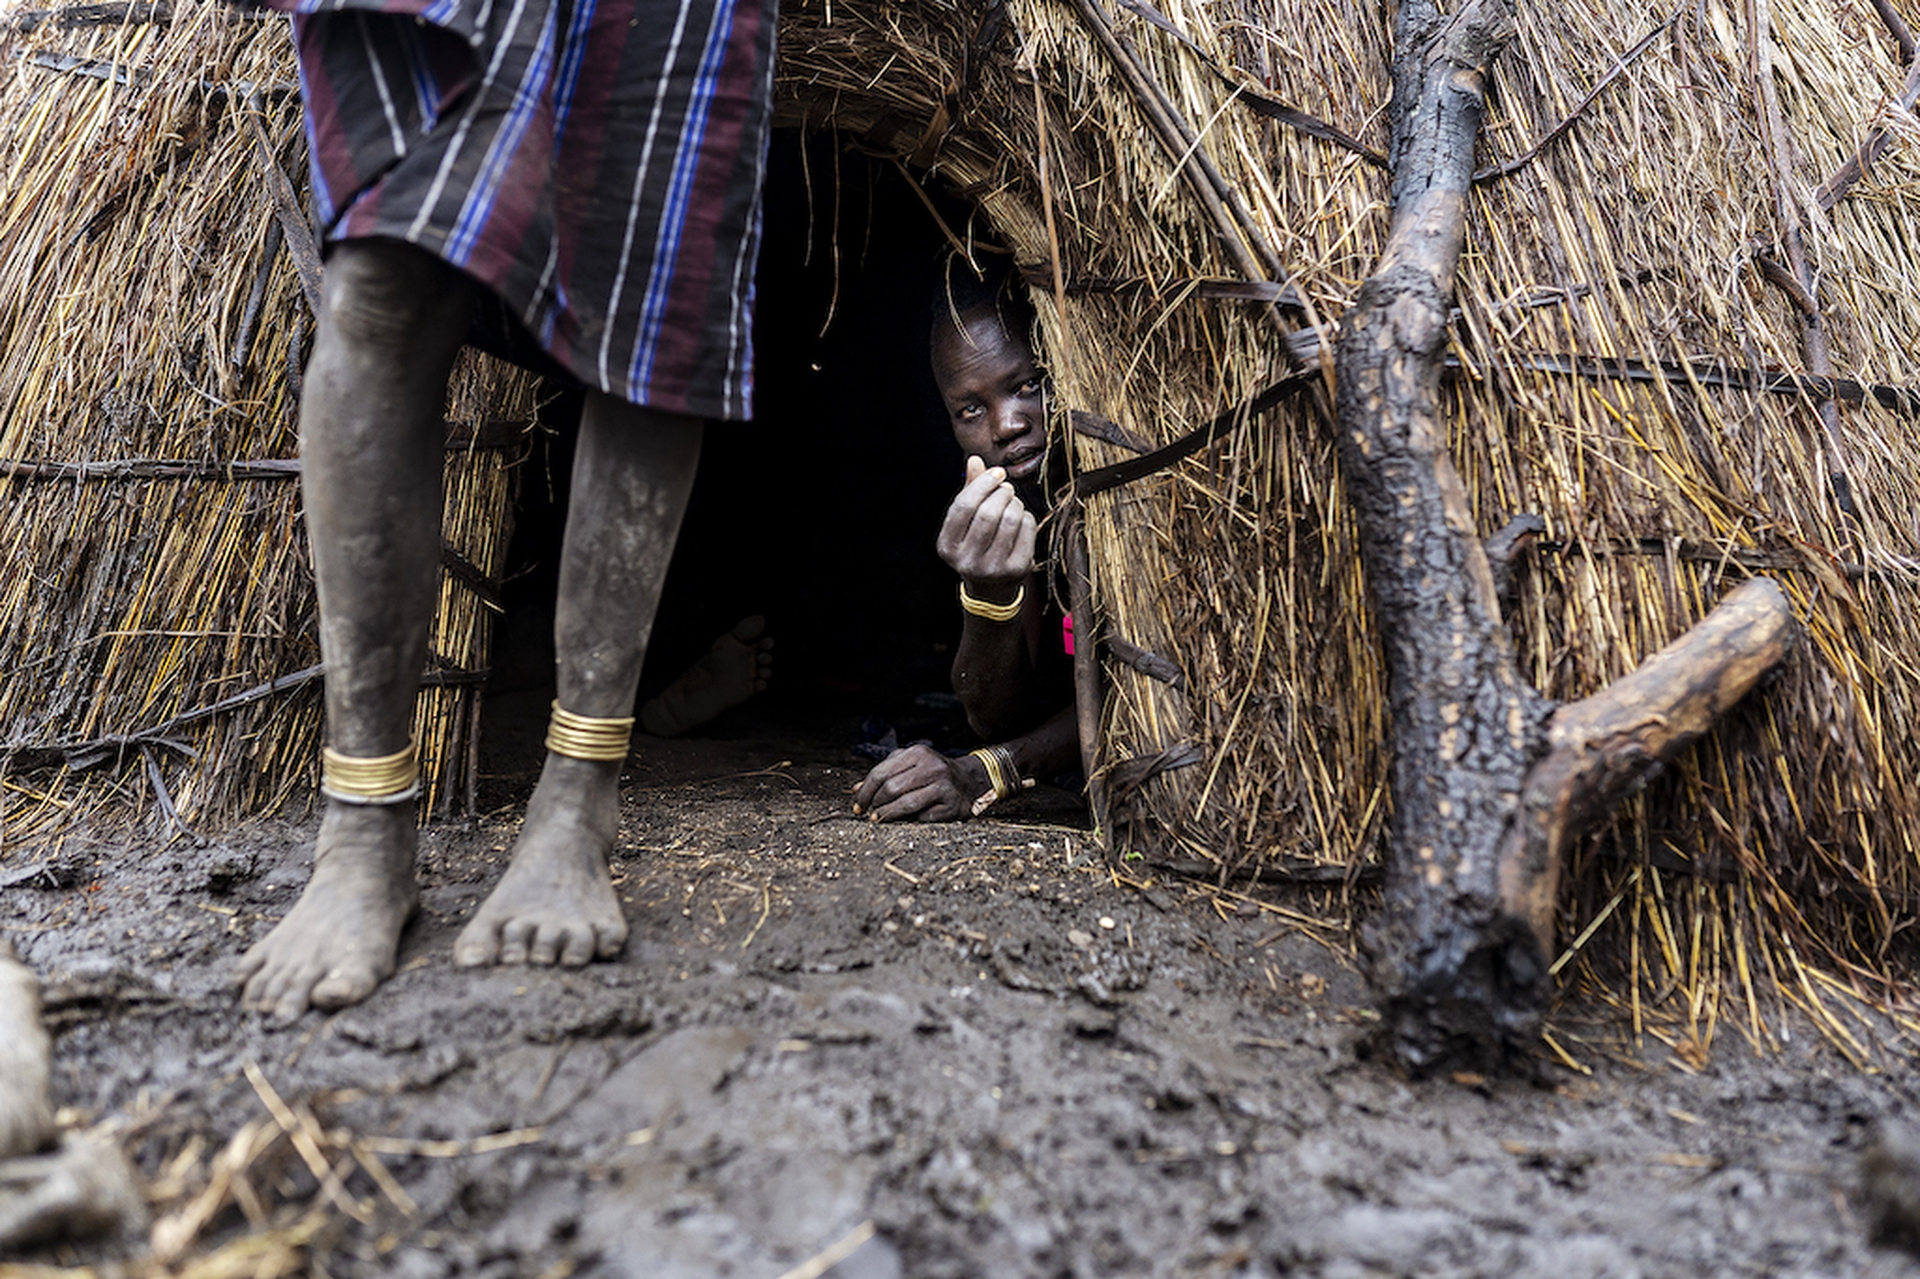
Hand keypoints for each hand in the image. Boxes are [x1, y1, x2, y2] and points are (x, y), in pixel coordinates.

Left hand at [852, 745, 988, 822]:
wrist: (970, 781)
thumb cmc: (933, 774)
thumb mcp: (910, 766)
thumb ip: (884, 774)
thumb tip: (855, 790)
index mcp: (918, 753)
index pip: (881, 772)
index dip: (865, 791)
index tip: (857, 805)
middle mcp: (932, 766)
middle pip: (891, 788)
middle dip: (875, 803)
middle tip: (869, 813)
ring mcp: (943, 785)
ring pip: (906, 804)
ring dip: (887, 814)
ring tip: (879, 819)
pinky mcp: (951, 805)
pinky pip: (923, 817)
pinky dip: (910, 820)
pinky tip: (905, 820)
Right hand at [936, 456, 1036, 588]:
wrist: (991, 588)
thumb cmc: (976, 544)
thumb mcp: (966, 521)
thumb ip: (969, 490)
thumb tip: (974, 460)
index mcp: (947, 546)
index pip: (964, 506)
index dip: (983, 484)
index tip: (997, 473)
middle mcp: (967, 561)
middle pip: (989, 512)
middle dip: (1002, 493)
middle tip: (1007, 489)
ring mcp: (993, 568)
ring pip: (1011, 519)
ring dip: (1016, 503)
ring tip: (1013, 503)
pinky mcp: (1016, 570)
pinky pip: (1027, 529)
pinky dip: (1027, 517)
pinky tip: (1020, 521)